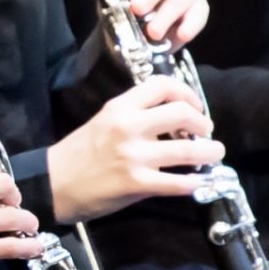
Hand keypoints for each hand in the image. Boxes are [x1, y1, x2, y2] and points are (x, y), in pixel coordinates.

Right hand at [48, 75, 222, 224]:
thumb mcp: (103, 122)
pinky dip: (194, 183)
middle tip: (208, 132)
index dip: (187, 94)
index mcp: (120, 108)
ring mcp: (134, 156)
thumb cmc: (79, 153)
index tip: (195, 106)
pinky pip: (178, 183)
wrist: (53, 183)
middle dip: (204, 123)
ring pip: (188, 150)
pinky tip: (197, 183)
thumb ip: (134, 116)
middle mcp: (128, 127)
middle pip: (182, 114)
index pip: (162, 86)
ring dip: (210, 153)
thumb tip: (171, 120)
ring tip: (215, 155)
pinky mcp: (136, 183)